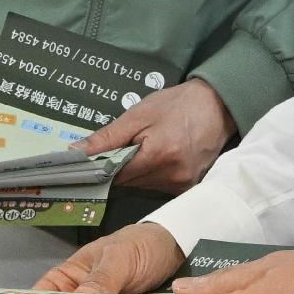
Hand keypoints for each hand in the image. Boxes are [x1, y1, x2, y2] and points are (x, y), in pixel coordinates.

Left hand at [78, 78, 233, 195]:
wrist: (218, 106)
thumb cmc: (177, 105)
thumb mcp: (139, 115)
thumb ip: (107, 137)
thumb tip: (76, 153)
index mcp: (158, 157)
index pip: (115, 175)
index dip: (101, 168)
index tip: (90, 162)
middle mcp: (172, 177)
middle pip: (129, 183)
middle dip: (120, 167)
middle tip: (123, 146)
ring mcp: (182, 186)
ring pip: (143, 186)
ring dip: (137, 171)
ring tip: (146, 147)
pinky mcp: (189, 188)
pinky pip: (159, 186)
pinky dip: (152, 174)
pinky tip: (160, 156)